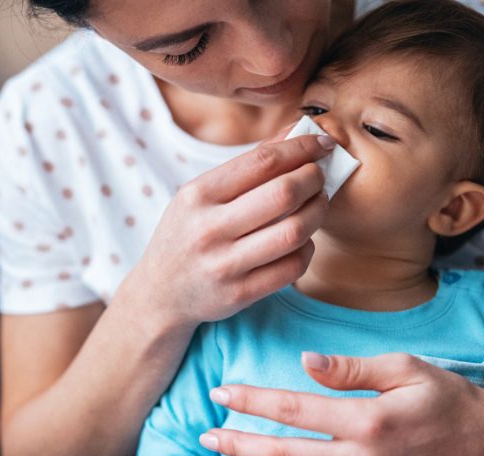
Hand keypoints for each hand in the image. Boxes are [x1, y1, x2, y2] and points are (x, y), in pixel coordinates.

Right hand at [117, 129, 332, 329]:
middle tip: (320, 177)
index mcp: (198, 195)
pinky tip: (303, 240)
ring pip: (294, 232)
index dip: (301, 149)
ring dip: (317, 213)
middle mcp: (209, 229)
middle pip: (283, 194)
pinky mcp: (240, 294)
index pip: (262, 162)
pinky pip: (292, 267)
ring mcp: (224, 264)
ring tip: (317, 205)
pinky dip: (307, 249)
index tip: (322, 144)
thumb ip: (247, 166)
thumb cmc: (186, 234)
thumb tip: (295, 133)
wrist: (160, 293)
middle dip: (314, 179)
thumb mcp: (200, 195)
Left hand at [201, 352, 483, 455]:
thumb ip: (353, 369)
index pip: (294, 409)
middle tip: (207, 431)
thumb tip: (306, 361)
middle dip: (239, 443)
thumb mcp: (408, 371)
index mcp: (367, 421)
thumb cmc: (451, 404)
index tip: (221, 391)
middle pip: (283, 455)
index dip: (252, 400)